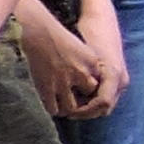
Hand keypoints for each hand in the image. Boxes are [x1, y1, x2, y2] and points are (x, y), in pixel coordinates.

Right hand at [19, 0, 110, 118]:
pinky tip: (54, 104)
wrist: (41, 32)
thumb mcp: (87, 51)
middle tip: (79, 108)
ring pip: (71, 109)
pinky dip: (54, 109)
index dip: (96, 97)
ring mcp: (63, 82)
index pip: (102, 90)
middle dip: (85, 108)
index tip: (90, 98)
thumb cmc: (64, 40)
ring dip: (69, 111)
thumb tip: (99, 85)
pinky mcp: (47, 86)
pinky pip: (54, 108)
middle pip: (90, 102)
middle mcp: (81, 74)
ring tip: (66, 108)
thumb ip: (95, 68)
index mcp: (94, 65)